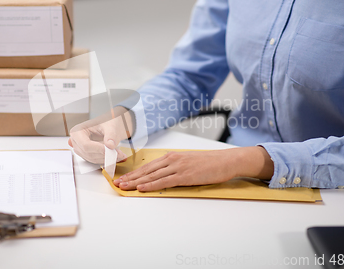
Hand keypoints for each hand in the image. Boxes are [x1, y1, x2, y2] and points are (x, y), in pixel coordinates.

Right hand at [68, 106, 133, 164]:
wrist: (109, 127)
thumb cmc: (107, 123)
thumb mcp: (110, 126)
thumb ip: (111, 134)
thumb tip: (110, 145)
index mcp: (77, 131)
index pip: (85, 144)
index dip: (98, 149)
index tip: (110, 150)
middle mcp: (76, 141)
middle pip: (88, 153)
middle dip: (104, 154)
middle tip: (118, 153)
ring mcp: (81, 149)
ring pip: (92, 159)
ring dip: (106, 158)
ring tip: (119, 154)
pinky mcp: (87, 155)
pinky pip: (95, 161)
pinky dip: (106, 160)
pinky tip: (114, 156)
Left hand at [113, 146, 273, 191]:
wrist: (225, 160)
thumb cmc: (209, 163)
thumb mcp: (188, 162)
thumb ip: (174, 168)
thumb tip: (163, 176)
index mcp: (172, 156)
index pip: (148, 166)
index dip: (134, 173)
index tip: (123, 178)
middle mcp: (172, 160)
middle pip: (146, 170)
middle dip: (130, 177)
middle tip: (117, 183)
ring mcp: (178, 167)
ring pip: (152, 176)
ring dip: (136, 182)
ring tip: (124, 187)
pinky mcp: (185, 175)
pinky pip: (164, 181)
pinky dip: (151, 185)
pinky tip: (142, 188)